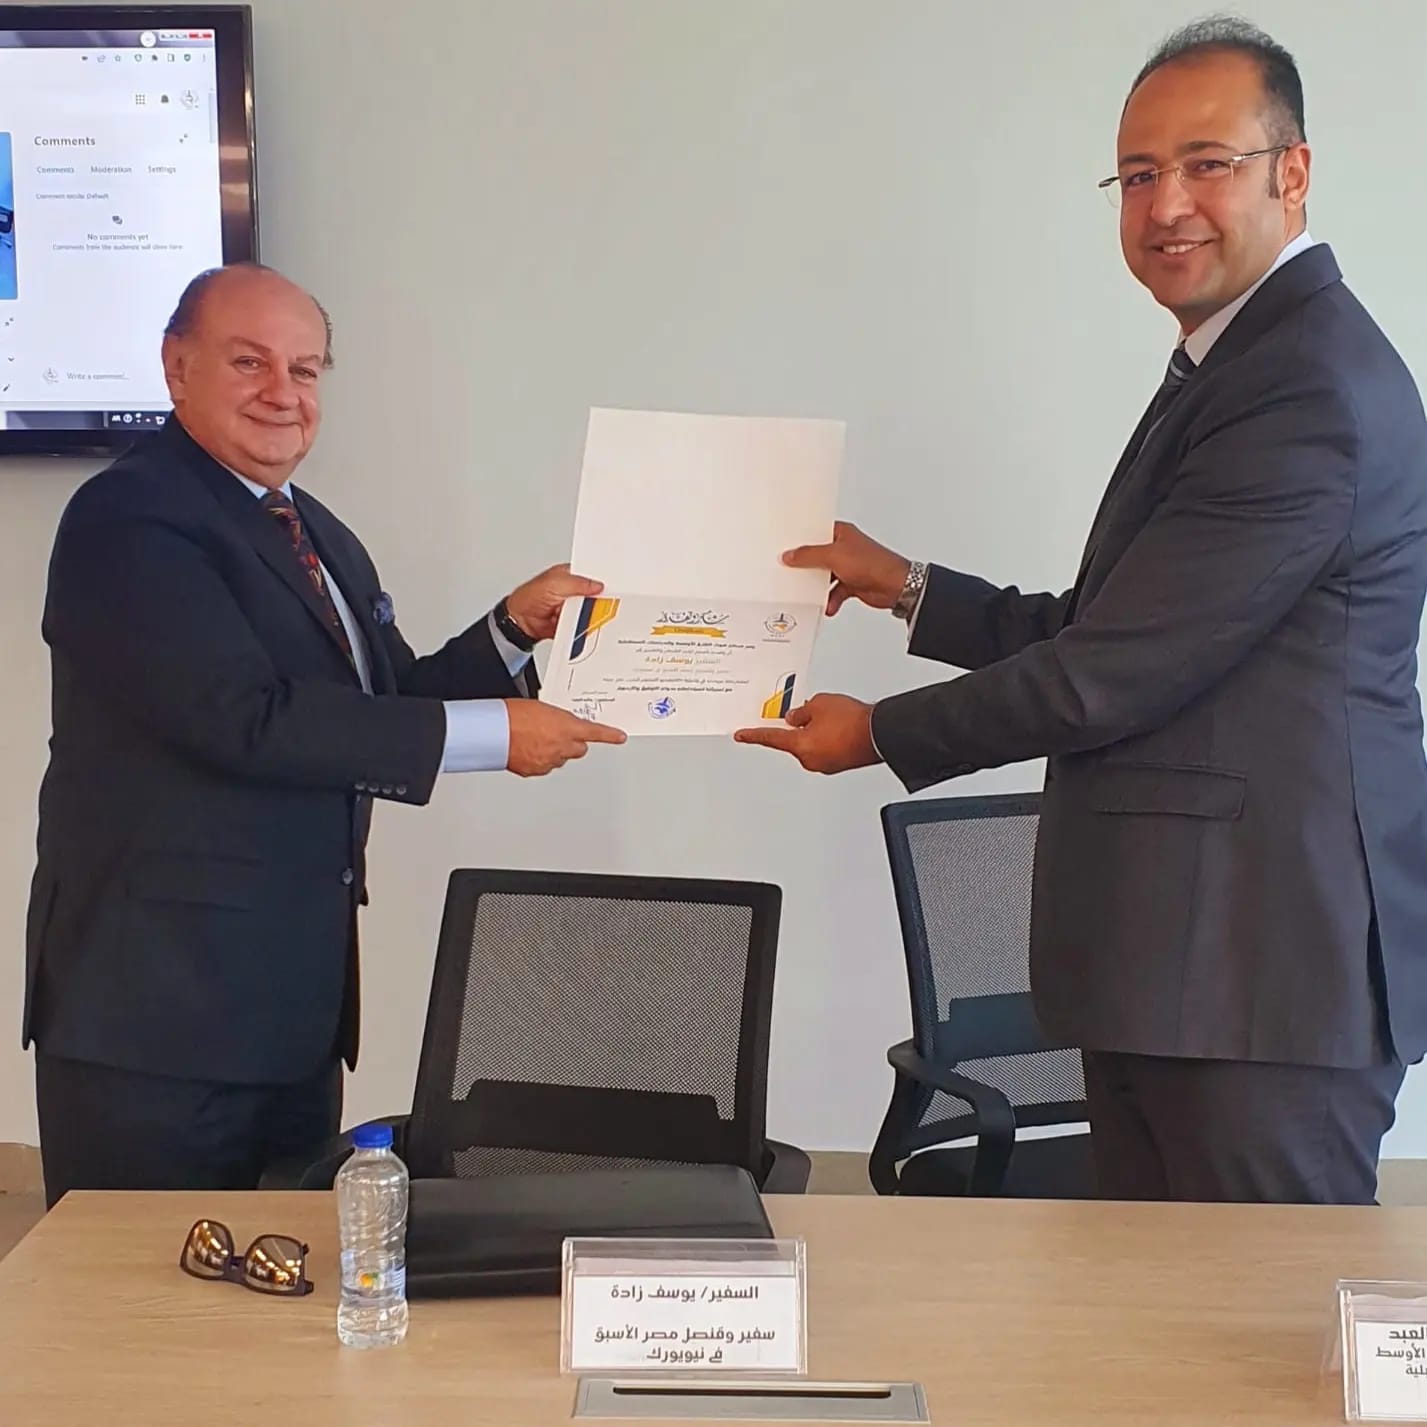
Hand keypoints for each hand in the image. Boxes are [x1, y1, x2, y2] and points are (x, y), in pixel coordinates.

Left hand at [504, 564, 602, 642]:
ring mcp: (573, 607)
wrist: (520, 621)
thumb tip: (597, 585)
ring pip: (592, 610)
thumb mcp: (554, 583)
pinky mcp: (573, 621)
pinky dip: (587, 624)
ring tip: (591, 612)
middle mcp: (573, 590)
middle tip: (604, 601)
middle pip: (595, 594)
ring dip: (593, 613)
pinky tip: (587, 623)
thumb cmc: (529, 597)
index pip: (592, 574)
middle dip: (600, 598)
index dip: (602, 578)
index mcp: (570, 575)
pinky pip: (585, 623)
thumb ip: (577, 583)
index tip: (612, 584)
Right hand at [506, 700, 625, 775]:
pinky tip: (526, 749)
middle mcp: (562, 746)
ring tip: (534, 739)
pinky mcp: (535, 771)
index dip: (610, 735)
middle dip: (573, 743)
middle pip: (579, 749)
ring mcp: (549, 761)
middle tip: (557, 734)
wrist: (492, 732)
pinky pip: (544, 766)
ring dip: (554, 751)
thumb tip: (557, 723)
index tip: (620, 737)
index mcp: (567, 727)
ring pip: (561, 759)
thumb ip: (556, 718)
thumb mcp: (540, 708)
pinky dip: (539, 760)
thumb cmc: (511, 715)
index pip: (596, 732)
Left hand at [734, 693, 881, 774]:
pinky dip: (829, 738)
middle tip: (815, 712)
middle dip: (800, 726)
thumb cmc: (852, 721)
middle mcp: (810, 760)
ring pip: (812, 744)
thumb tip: (794, 718)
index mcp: (799, 746)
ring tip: (835, 718)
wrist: (879, 733)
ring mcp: (825, 764)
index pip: (770, 738)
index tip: (741, 736)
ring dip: (817, 732)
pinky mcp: (839, 764)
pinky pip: (827, 748)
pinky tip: (842, 726)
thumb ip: (800, 712)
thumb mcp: (819, 704)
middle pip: (794, 741)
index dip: (753, 735)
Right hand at [782, 521, 910, 615]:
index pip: (815, 533)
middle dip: (806, 567)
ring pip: (825, 576)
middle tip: (792, 572)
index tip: (785, 548)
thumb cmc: (873, 563)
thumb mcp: (833, 555)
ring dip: (818, 587)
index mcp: (841, 533)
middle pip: (817, 556)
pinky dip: (830, 599)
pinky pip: (835, 592)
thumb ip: (808, 555)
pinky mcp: (852, 583)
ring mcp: (848, 566)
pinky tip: (828, 605)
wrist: (894, 586)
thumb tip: (790, 555)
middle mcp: (844, 548)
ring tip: (809, 593)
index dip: (800, 540)